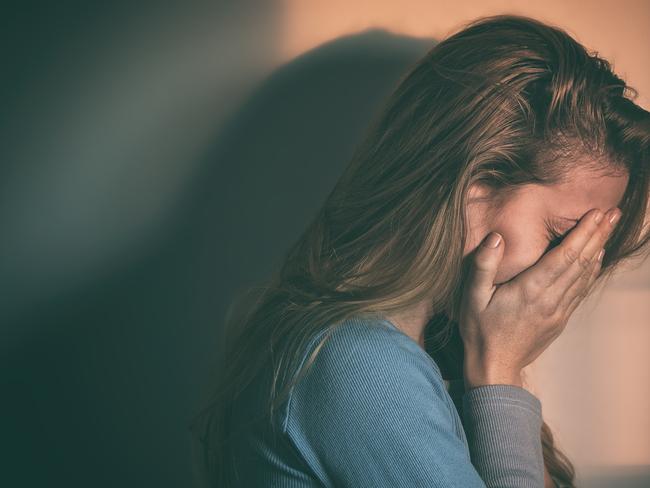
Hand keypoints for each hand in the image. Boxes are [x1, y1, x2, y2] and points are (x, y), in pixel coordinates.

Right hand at [461, 207, 620, 388]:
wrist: (494, 367)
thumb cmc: (480, 330)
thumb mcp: (472, 297)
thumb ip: (483, 265)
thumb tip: (496, 237)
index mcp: (530, 290)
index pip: (564, 256)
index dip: (583, 233)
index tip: (597, 213)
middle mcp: (550, 300)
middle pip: (581, 262)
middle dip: (599, 235)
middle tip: (614, 213)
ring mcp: (558, 311)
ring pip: (585, 275)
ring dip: (599, 249)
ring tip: (610, 229)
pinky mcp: (560, 320)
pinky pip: (581, 290)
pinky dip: (591, 271)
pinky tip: (596, 259)